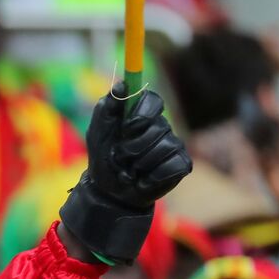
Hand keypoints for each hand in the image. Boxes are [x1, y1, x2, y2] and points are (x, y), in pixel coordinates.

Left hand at [58, 84, 192, 265]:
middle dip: (133, 146)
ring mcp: (174, 145)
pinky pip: (171, 166)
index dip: (141, 114)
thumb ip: (106, 108)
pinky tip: (142, 180)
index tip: (127, 128)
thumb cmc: (104, 158)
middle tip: (121, 156)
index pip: (153, 99)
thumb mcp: (98, 132)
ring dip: (139, 163)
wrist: (108, 191)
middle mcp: (162, 126)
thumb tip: (120, 86)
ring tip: (130, 170)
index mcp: (142, 114)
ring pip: (164, 147)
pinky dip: (151, 177)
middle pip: (158, 126)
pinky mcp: (181, 165)